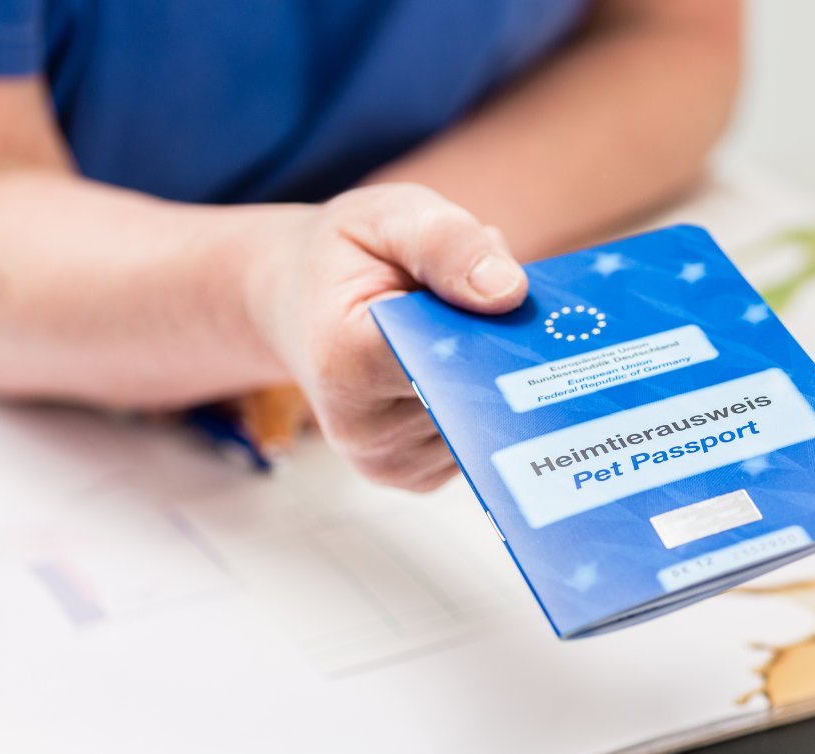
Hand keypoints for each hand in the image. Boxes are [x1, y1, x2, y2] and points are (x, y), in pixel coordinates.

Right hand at [246, 183, 527, 490]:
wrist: (298, 302)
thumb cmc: (346, 256)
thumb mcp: (389, 216)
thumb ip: (447, 243)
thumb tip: (509, 293)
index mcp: (346, 359)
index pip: (452, 355)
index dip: (495, 326)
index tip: (516, 298)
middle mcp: (363, 430)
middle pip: (476, 392)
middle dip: (503, 348)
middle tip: (505, 303)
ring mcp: (392, 463)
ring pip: (486, 417)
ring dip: (496, 371)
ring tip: (463, 328)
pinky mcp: (417, 476)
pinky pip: (479, 437)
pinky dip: (483, 397)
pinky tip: (460, 362)